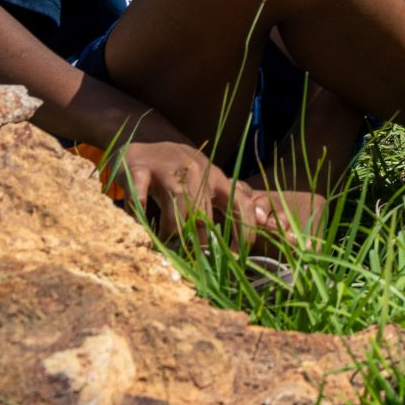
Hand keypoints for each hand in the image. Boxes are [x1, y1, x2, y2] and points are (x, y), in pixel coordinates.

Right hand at [104, 134, 266, 247]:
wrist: (145, 146)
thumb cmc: (182, 173)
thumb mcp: (211, 182)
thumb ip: (233, 200)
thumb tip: (265, 219)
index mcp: (217, 177)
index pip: (240, 202)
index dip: (245, 228)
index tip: (240, 254)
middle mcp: (197, 171)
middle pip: (204, 213)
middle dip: (200, 241)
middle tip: (192, 258)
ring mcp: (168, 168)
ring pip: (177, 209)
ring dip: (171, 232)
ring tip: (164, 243)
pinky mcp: (140, 169)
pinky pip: (140, 196)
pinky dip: (140, 212)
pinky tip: (139, 224)